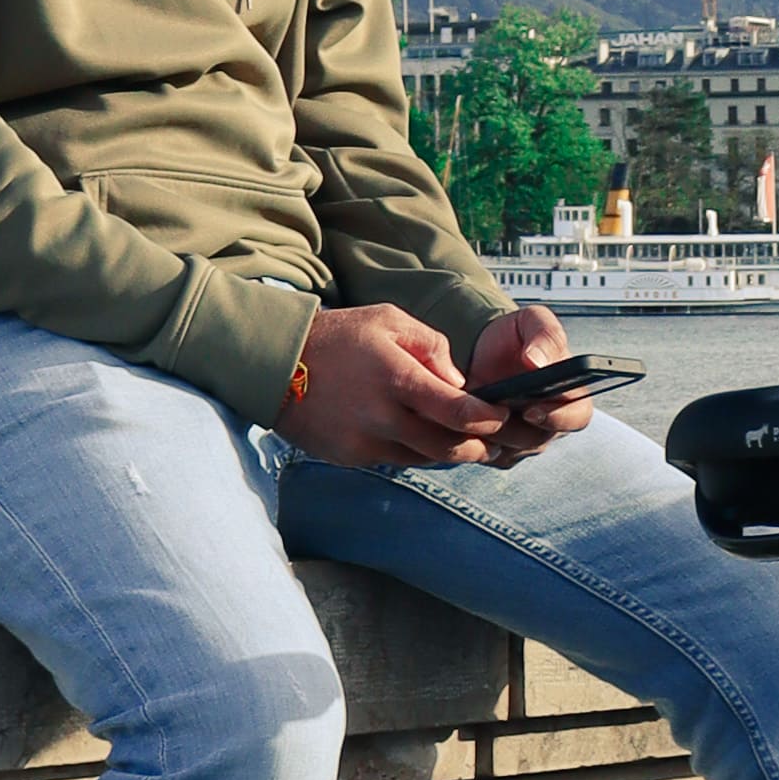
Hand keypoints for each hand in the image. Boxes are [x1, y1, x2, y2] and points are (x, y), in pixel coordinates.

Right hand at [289, 301, 503, 468]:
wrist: (275, 363)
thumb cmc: (339, 336)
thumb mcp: (389, 320)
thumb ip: (432, 345)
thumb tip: (460, 381)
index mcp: (396, 378)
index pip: (458, 412)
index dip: (489, 420)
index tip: (503, 416)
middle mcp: (381, 417)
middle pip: (447, 447)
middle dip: (479, 446)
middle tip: (498, 441)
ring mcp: (363, 443)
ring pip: (423, 459)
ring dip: (449, 452)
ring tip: (468, 440)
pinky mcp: (349, 457)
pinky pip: (395, 460)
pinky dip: (415, 451)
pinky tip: (423, 436)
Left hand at [470, 300, 591, 462]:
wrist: (481, 352)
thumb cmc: (515, 338)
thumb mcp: (533, 322)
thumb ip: (544, 336)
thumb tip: (538, 362)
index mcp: (571, 396)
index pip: (577, 417)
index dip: (558, 417)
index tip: (531, 409)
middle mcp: (551, 424)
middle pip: (538, 439)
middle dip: (513, 427)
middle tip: (491, 408)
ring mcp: (524, 442)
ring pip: (509, 450)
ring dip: (489, 431)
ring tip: (471, 408)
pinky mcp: (497, 452)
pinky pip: (485, 454)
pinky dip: (471, 437)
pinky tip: (461, 417)